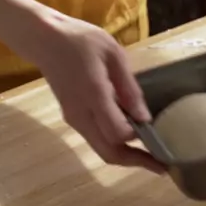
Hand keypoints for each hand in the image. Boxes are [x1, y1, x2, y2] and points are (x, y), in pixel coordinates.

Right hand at [31, 12, 161, 171]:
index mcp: (93, 95)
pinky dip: (115, 145)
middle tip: (162, 166)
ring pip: (102, 150)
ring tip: (151, 156)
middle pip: (109, 152)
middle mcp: (81, 114)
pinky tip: (132, 139)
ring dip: (126, 157)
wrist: (44, 39)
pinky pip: (96, 139)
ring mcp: (74, 119)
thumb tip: (145, 117)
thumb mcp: (112, 54)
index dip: (139, 137)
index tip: (158, 131)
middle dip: (136, 162)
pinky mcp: (72, 118)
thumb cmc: (81, 40)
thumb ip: (129, 87)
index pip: (118, 132)